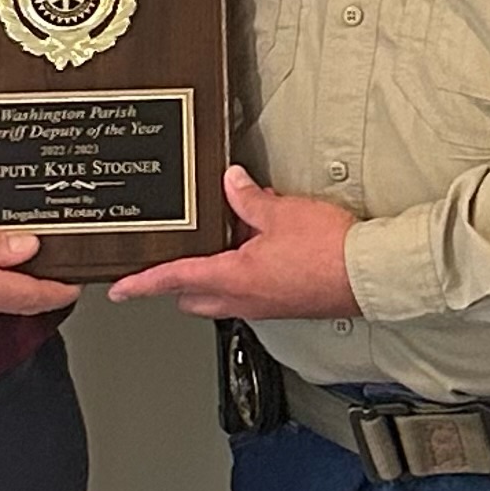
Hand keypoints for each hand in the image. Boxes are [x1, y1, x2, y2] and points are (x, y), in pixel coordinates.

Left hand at [107, 165, 359, 320]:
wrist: (369, 274)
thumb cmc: (329, 251)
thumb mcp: (282, 212)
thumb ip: (249, 199)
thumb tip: (230, 183)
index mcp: (232, 278)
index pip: (173, 279)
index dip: (142, 284)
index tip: (120, 289)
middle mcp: (244, 299)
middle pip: (193, 297)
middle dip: (178, 284)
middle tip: (172, 263)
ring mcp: (266, 307)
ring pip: (222, 299)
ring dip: (215, 280)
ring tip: (227, 246)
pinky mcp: (286, 306)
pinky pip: (252, 295)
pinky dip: (246, 278)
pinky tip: (263, 252)